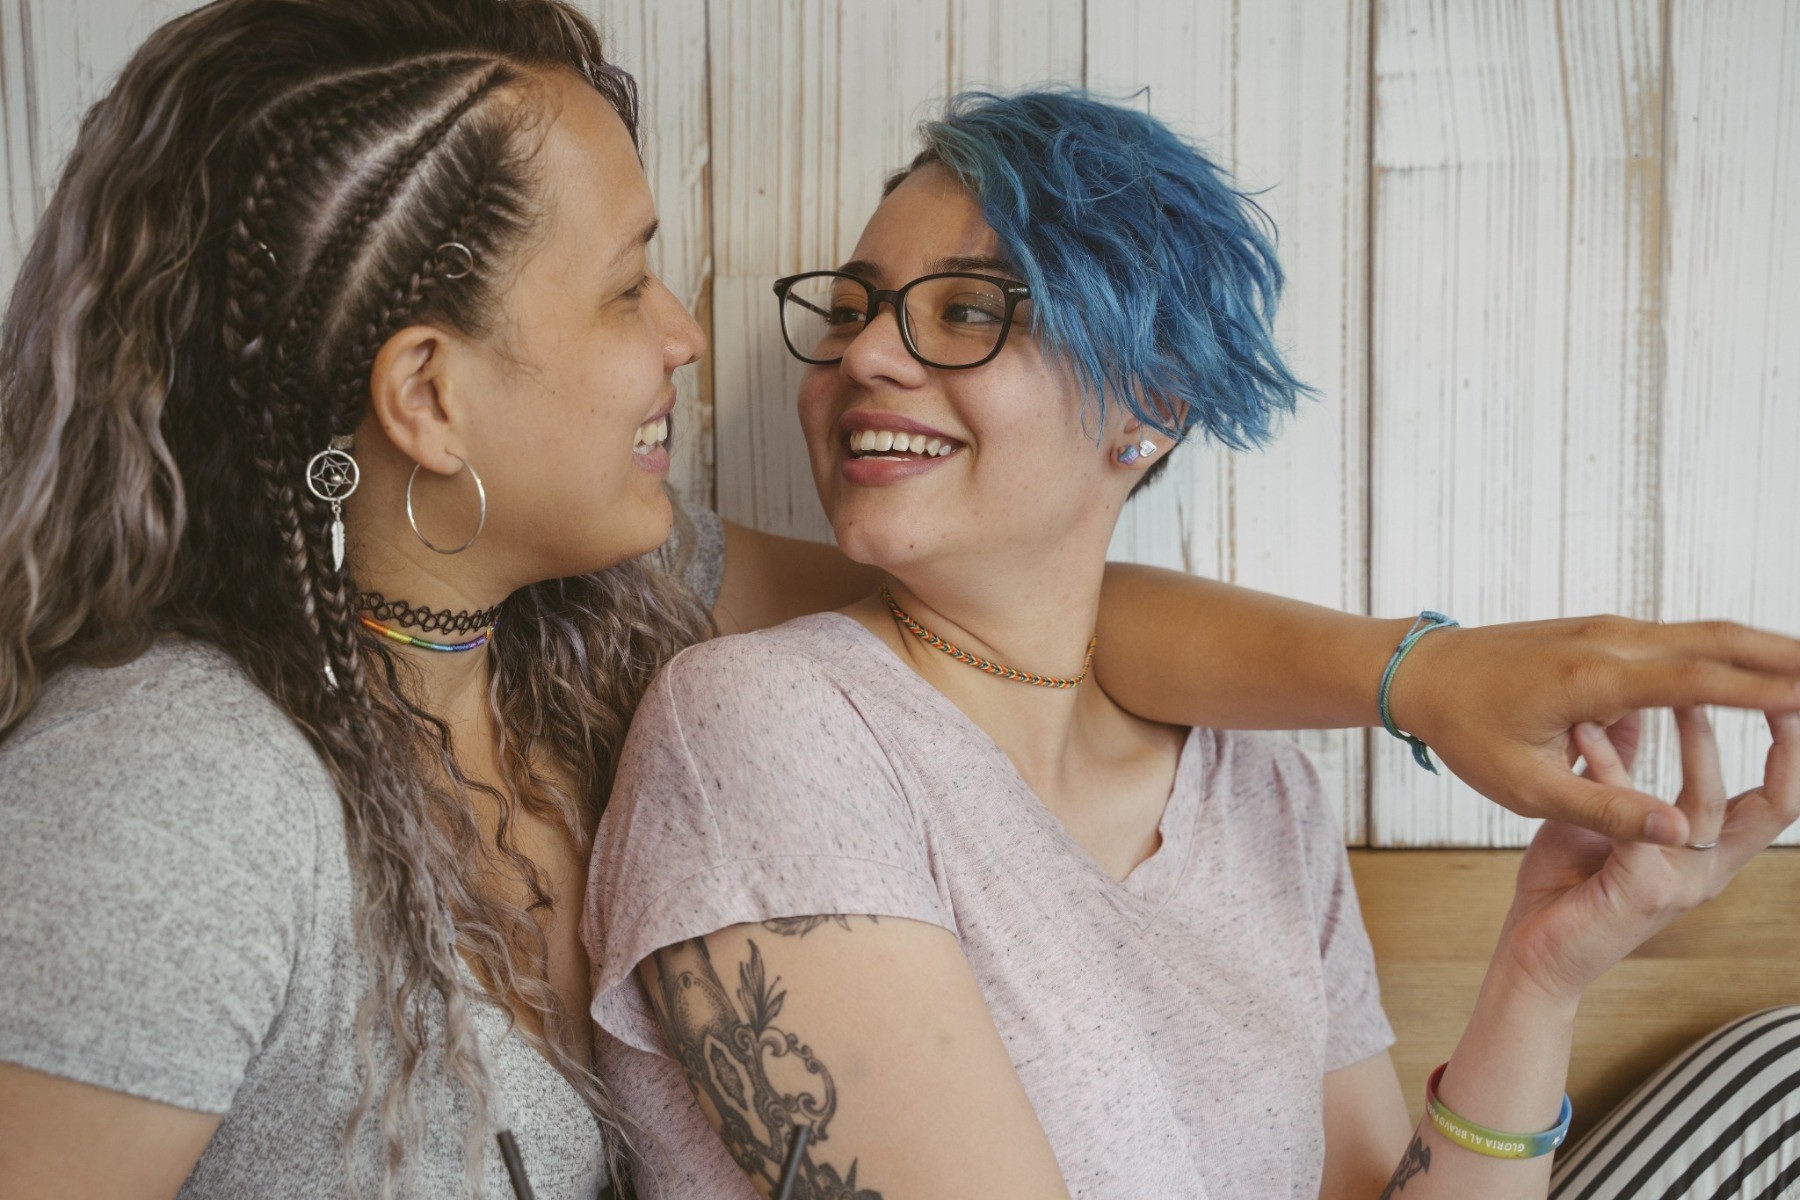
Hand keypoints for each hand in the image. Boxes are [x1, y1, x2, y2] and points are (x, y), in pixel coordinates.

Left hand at [1390, 616, 1799, 844]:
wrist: (1416, 671)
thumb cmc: (1464, 733)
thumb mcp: (1524, 788)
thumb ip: (1604, 809)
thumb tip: (1678, 834)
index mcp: (1595, 679)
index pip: (1703, 682)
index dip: (1769, 691)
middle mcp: (1609, 642)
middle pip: (1719, 641)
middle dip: (1785, 657)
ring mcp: (1605, 629)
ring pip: (1703, 632)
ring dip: (1761, 648)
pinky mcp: (1598, 631)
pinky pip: (1678, 635)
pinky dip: (1725, 648)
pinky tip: (1750, 664)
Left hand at [1497, 707, 1799, 1006]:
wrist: (1529, 954)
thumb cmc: (1562, 882)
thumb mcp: (1596, 812)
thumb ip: (1620, 768)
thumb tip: (1638, 707)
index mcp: (1708, 848)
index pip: (1775, 793)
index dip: (1792, 744)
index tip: (1789, 687)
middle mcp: (1707, 866)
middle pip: (1776, 803)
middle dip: (1788, 742)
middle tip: (1781, 686)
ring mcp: (1680, 880)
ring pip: (1707, 803)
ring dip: (1695, 742)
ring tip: (1680, 691)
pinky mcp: (1640, 889)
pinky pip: (1634, 823)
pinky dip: (1611, 772)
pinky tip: (1586, 732)